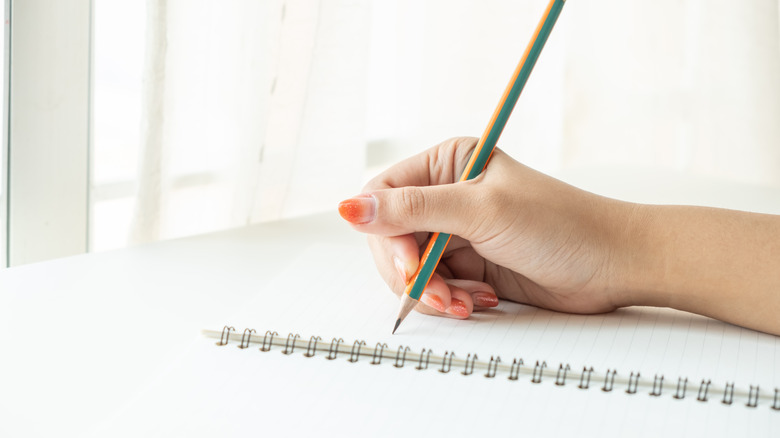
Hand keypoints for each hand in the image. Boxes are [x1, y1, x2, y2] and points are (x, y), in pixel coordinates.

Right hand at [338, 137, 633, 318]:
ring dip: (435, 292)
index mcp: (449, 164)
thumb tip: (349, 207)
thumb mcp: (481, 211)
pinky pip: (437, 285)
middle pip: (392, 238)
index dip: (386, 234)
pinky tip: (482, 300)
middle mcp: (447, 195)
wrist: (611, 265)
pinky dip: (452, 299)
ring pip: (412, 268)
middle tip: (439, 294)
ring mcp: (458, 231)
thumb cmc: (560, 225)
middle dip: (412, 272)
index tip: (406, 264)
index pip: (386, 195)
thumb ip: (413, 209)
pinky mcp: (470, 263)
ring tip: (468, 301)